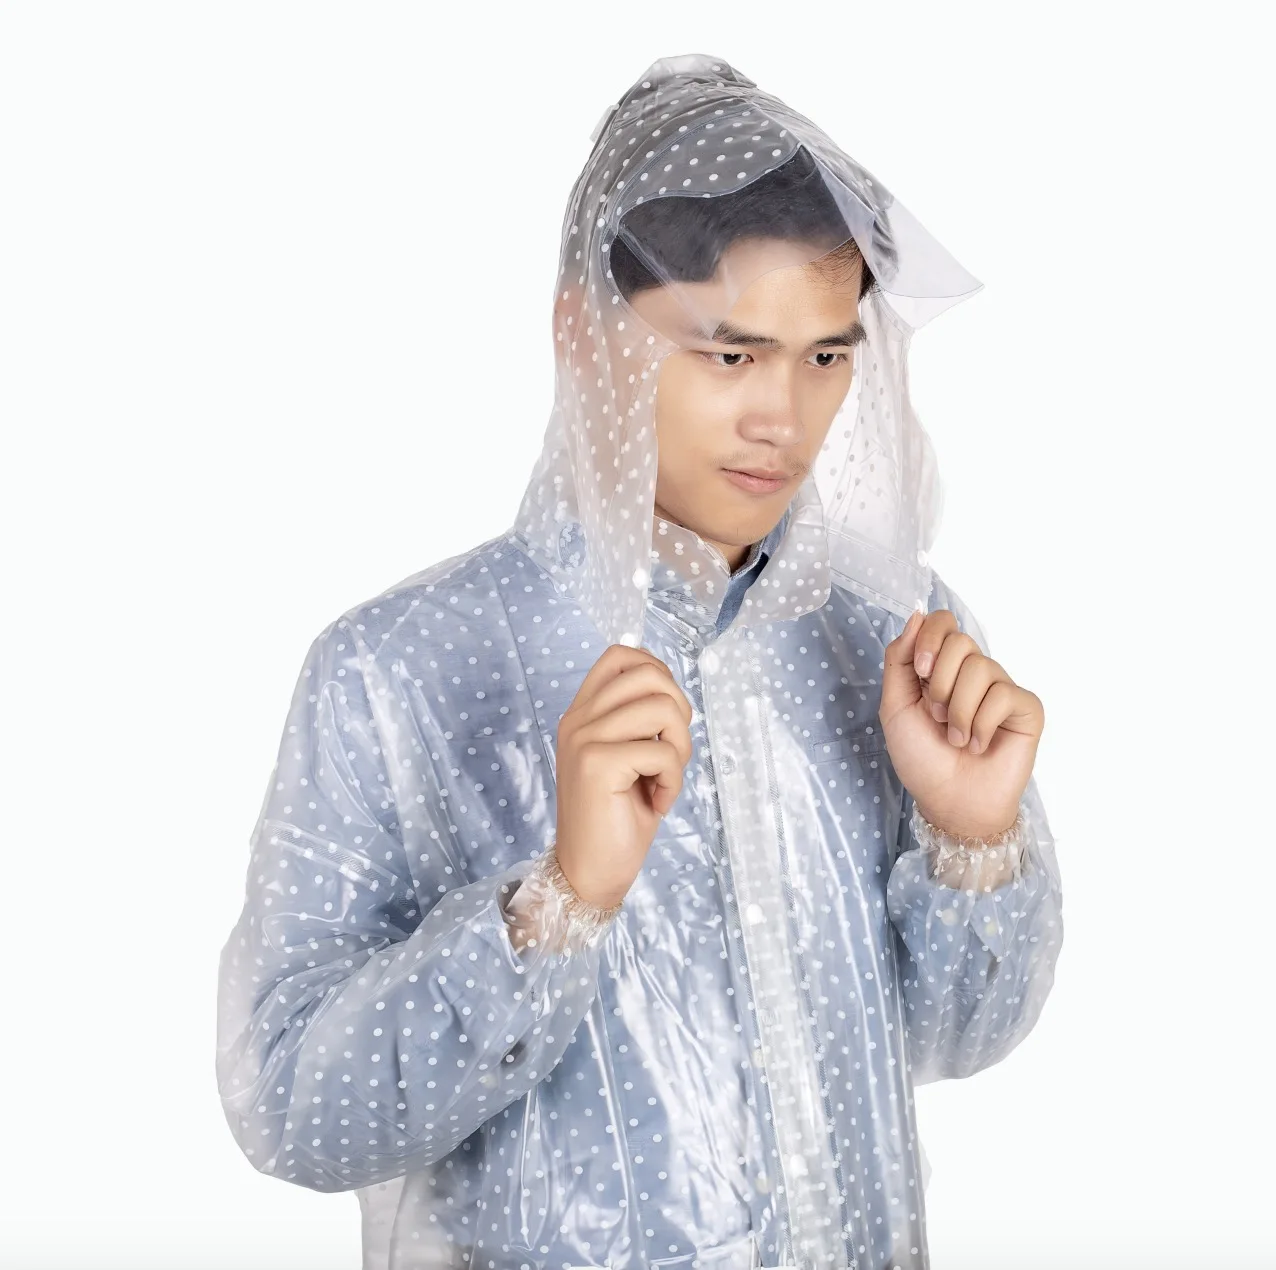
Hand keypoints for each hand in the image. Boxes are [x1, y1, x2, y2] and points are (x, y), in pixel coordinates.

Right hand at [554, 644, 693, 907]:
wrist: (590, 872)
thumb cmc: (616, 817)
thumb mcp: (627, 756)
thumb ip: (637, 719)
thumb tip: (670, 687)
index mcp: (581, 713)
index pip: (621, 655)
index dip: (658, 672)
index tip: (667, 716)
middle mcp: (578, 720)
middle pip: (650, 675)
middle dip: (680, 712)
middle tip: (672, 753)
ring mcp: (584, 739)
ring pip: (663, 708)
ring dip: (680, 747)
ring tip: (664, 778)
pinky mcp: (597, 764)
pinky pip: (664, 752)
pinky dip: (673, 781)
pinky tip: (657, 803)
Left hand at [880, 608, 1043, 839]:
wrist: (948, 801)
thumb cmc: (922, 759)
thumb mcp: (895, 706)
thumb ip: (898, 660)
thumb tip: (918, 615)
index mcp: (941, 667)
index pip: (943, 621)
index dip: (930, 639)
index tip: (920, 671)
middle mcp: (973, 673)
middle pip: (960, 641)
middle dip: (940, 683)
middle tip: (936, 715)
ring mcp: (1001, 689)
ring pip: (980, 668)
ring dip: (959, 711)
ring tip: (956, 738)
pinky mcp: (1026, 708)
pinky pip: (1004, 694)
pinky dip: (982, 724)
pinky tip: (979, 745)